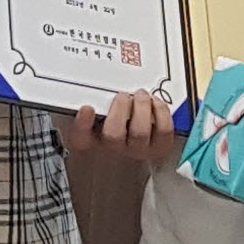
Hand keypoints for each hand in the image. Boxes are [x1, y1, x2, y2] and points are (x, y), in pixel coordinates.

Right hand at [62, 90, 182, 165]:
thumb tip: (95, 92)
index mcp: (93, 141)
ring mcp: (138, 151)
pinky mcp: (159, 148)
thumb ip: (97, 104)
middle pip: (113, 134)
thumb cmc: (119, 124)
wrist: (142, 144)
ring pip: (140, 132)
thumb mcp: (100, 115)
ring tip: (140, 96)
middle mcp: (115, 150)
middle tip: (123, 96)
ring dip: (141, 107)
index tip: (87, 108)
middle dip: (120, 108)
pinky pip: (163, 131)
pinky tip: (154, 103)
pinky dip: (160, 111)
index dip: (83, 125)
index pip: (80, 140)